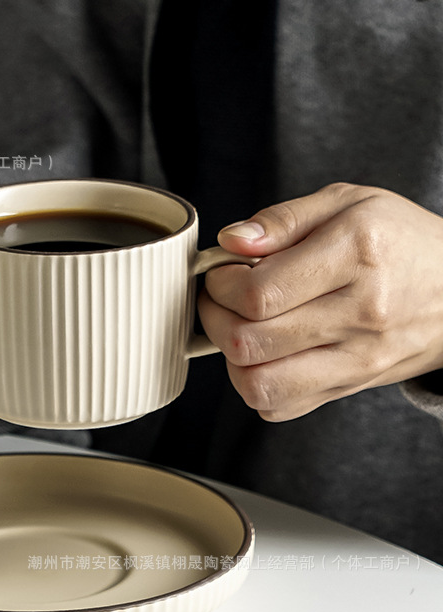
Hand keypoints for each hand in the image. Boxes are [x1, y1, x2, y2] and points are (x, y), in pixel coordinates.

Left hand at [198, 182, 442, 420]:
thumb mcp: (347, 204)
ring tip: (239, 328)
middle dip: (214, 318)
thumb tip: (231, 241)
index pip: (257, 294)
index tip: (222, 273)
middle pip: (249, 343)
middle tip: (220, 299)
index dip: (220, 285)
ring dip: (231, 359)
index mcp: (355, 255)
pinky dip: (256, 385)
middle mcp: (359, 314)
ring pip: (259, 386)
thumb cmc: (397, 241)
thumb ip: (283, 218)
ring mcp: (357, 360)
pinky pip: (279, 407)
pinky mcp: (349, 388)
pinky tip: (265, 354)